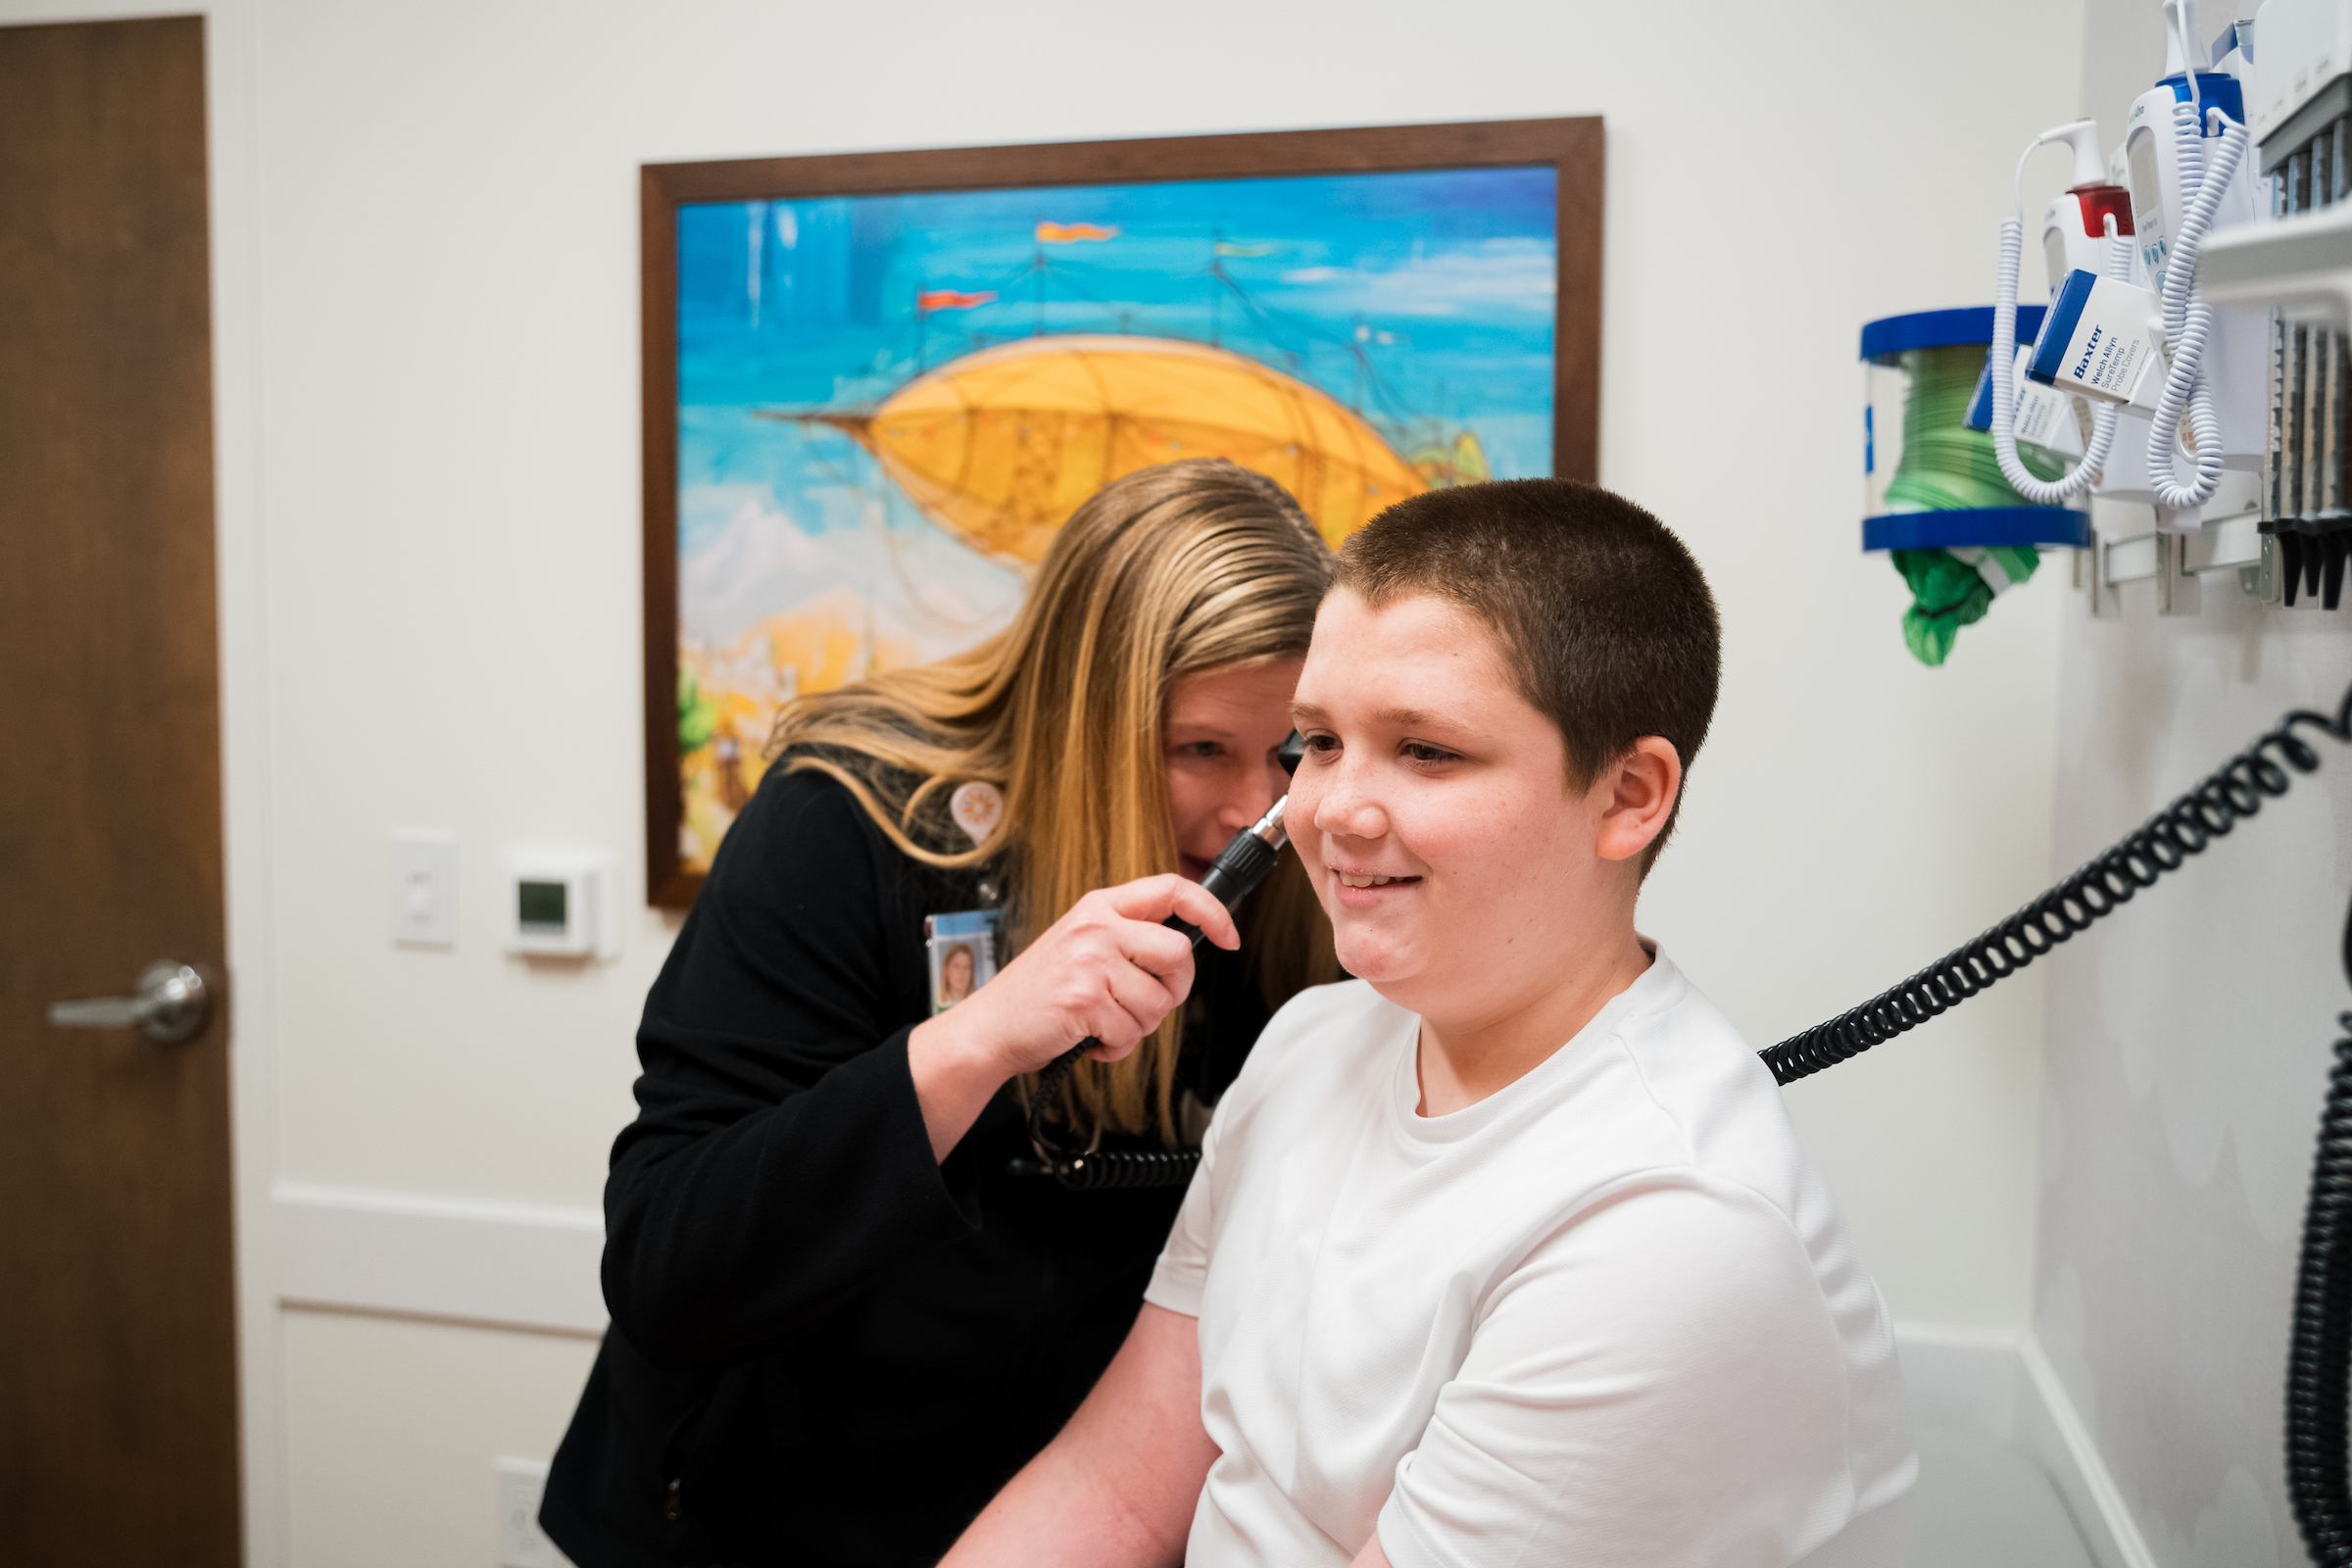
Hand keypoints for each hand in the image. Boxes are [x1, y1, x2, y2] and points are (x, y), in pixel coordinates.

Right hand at [905, 875, 1238, 1161]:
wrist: (989, 1028)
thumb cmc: (1039, 994)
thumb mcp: (1081, 945)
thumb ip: (1128, 938)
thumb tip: (1187, 950)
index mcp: (1100, 906)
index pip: (1172, 889)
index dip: (1211, 912)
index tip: (1229, 936)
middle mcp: (1096, 927)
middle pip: (1178, 954)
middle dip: (1174, 990)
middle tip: (1145, 1004)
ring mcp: (1090, 961)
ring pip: (1159, 1002)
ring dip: (1139, 1027)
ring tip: (1104, 1023)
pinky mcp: (1084, 999)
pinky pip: (1132, 1033)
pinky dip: (1117, 1048)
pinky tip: (1090, 1039)